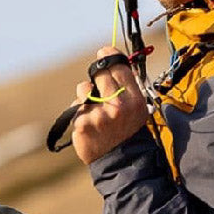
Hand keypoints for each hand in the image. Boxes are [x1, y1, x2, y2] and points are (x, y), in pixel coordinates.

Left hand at [71, 47, 148, 164]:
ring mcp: (98, 114)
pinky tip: (89, 124)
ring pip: (83, 87)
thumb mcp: (138, 107)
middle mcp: (118, 105)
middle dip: (97, 75)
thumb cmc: (128, 130)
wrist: (121, 161)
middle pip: (98, 72)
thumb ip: (128, 85)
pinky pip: (75, 105)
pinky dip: (79, 112)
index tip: (104, 52)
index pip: (117, 65)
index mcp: (134, 99)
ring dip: (86, 96)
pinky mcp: (82, 122)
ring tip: (95, 111)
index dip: (109, 54)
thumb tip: (114, 60)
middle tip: (99, 84)